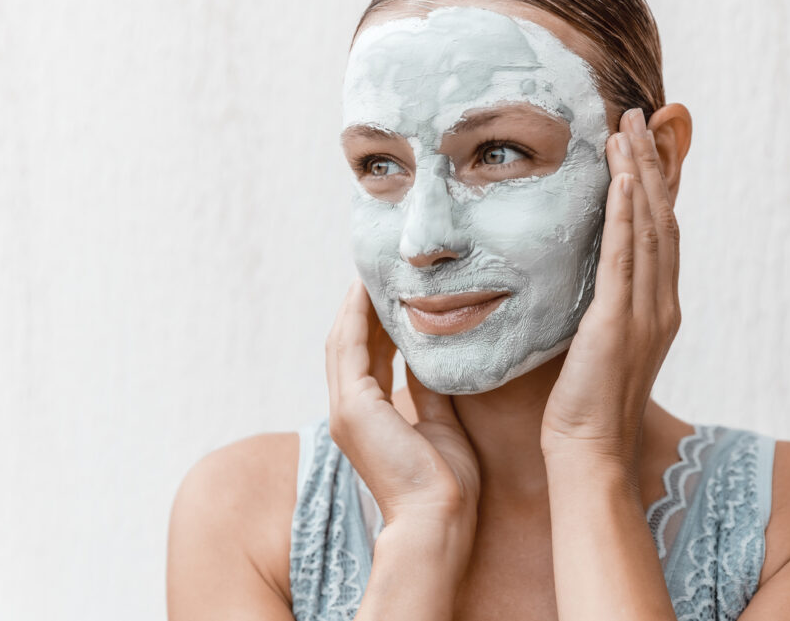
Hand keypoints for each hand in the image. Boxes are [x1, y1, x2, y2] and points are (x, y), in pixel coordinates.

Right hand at [325, 280, 479, 559]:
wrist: (438, 520)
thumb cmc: (446, 483)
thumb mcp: (441, 424)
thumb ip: (431, 389)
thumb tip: (435, 355)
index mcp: (368, 418)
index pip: (367, 357)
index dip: (375, 322)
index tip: (390, 292)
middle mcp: (350, 411)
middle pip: (350, 343)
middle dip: (362, 305)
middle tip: (379, 270)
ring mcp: (346, 409)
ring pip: (344, 341)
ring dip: (356, 303)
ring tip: (372, 270)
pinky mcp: (353, 406)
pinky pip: (351, 347)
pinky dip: (357, 315)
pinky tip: (367, 289)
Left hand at [541, 108, 680, 469]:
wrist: (588, 450)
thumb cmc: (584, 404)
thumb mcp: (598, 345)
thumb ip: (600, 308)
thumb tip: (580, 279)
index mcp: (657, 309)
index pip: (660, 234)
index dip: (655, 186)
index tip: (639, 146)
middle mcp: (662, 304)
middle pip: (662, 218)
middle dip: (651, 164)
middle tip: (636, 118)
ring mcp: (646, 312)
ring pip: (649, 227)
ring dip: (639, 174)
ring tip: (626, 129)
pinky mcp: (619, 321)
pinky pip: (625, 256)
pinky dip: (627, 213)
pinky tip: (621, 177)